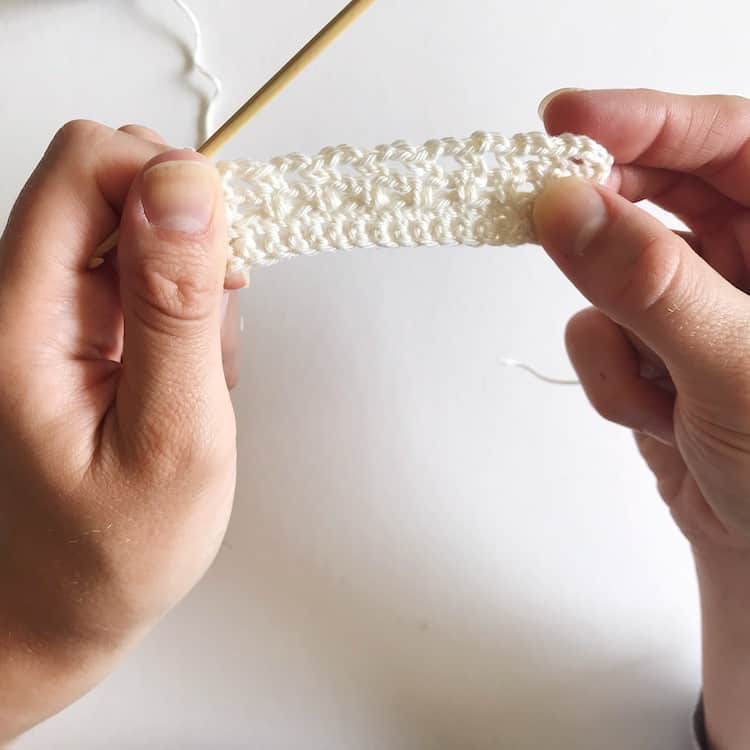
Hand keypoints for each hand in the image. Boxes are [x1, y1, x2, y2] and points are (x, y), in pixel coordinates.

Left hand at [0, 121, 239, 739]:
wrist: (61, 604)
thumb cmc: (111, 549)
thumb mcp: (172, 436)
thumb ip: (177, 308)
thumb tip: (186, 188)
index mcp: (21, 320)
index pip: (85, 166)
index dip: (167, 177)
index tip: (223, 246)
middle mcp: (23, 297)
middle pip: (113, 181)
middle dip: (189, 234)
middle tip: (215, 319)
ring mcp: (53, 310)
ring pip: (141, 230)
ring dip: (194, 286)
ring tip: (198, 373)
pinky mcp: (82, 326)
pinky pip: (148, 277)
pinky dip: (187, 313)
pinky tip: (187, 376)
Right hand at [533, 89, 749, 748]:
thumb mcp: (736, 369)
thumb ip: (650, 284)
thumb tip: (566, 208)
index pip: (727, 139)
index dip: (644, 120)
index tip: (564, 119)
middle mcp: (748, 258)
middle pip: (656, 193)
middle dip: (604, 223)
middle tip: (547, 221)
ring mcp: (693, 302)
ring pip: (608, 272)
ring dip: (616, 331)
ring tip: (662, 391)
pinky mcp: (650, 345)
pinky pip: (593, 330)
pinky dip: (610, 376)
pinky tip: (655, 415)